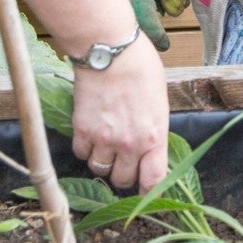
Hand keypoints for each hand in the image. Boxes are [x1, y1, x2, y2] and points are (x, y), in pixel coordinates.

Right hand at [68, 33, 168, 191]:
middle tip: (122, 163)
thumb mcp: (160, 101)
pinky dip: (85, 148)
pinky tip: (91, 134)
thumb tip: (150, 145)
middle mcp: (130, 144)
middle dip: (123, 175)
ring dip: (103, 161)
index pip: (153, 180)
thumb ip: (154, 129)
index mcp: (154, 137)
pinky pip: (82, 153)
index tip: (144, 191)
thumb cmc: (141, 67)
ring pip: (99, 169)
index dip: (149, 191)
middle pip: (122, 180)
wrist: (110, 51)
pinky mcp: (83, 130)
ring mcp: (104, 139)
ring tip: (105, 146)